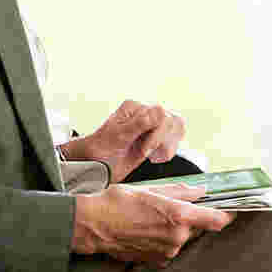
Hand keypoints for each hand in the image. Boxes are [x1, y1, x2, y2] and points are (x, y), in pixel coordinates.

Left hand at [62, 100, 185, 182]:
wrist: (94, 164)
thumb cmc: (100, 150)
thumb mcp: (117, 137)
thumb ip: (139, 123)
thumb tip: (160, 110)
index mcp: (134, 107)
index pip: (161, 113)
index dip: (157, 134)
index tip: (144, 150)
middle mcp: (145, 113)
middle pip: (172, 119)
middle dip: (162, 140)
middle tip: (145, 153)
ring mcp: (151, 124)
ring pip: (177, 126)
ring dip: (168, 145)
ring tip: (152, 156)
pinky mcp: (156, 136)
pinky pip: (175, 136)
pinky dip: (169, 149)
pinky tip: (155, 157)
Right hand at [72, 183, 234, 266]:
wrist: (93, 225)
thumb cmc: (119, 201)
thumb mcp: (150, 189)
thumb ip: (180, 191)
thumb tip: (200, 191)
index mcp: (177, 216)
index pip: (214, 219)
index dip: (226, 213)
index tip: (233, 209)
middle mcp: (176, 237)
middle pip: (196, 225)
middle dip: (192, 215)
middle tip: (176, 203)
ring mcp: (167, 251)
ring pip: (183, 235)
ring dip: (176, 225)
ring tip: (154, 213)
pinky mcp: (157, 260)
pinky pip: (170, 246)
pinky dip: (165, 236)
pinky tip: (148, 226)